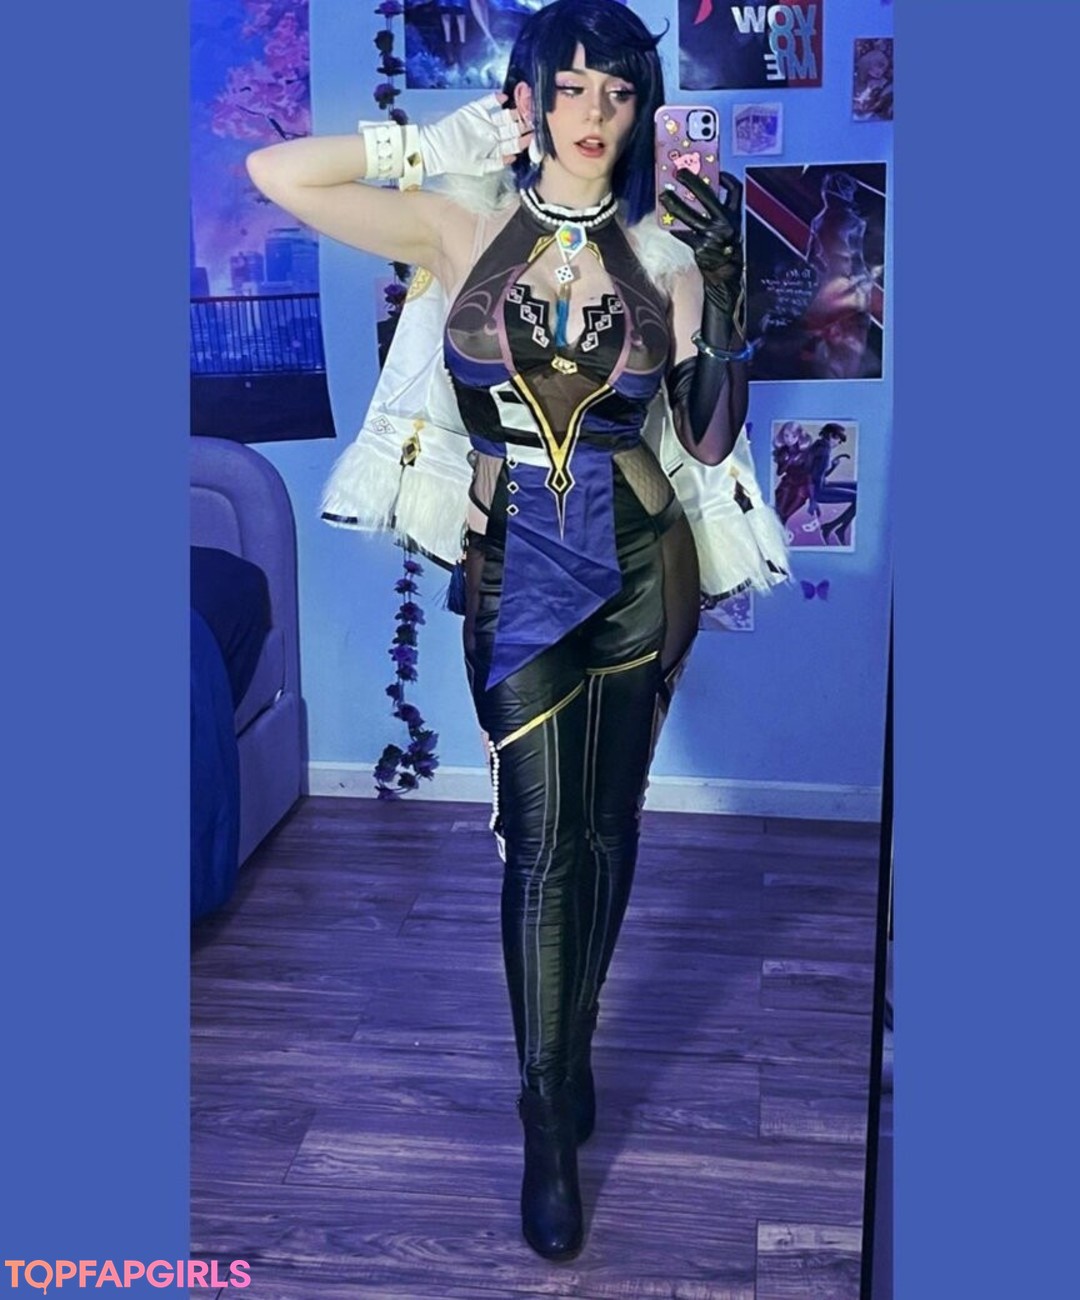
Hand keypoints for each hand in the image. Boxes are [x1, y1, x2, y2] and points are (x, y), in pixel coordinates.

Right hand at [418, 93, 530, 177]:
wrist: (436, 148)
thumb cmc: (456, 161)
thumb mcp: (478, 167)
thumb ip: (496, 163)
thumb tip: (513, 158)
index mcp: (496, 148)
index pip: (515, 142)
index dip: (525, 138)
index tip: (535, 134)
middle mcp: (493, 134)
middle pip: (513, 127)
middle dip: (524, 122)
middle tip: (535, 116)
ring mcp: (485, 120)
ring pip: (505, 114)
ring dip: (516, 110)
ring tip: (525, 104)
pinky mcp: (475, 109)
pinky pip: (488, 102)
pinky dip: (496, 99)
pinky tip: (504, 98)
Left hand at [659, 169, 744, 321]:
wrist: (726, 278)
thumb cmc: (726, 252)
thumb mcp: (731, 231)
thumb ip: (721, 215)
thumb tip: (700, 199)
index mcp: (735, 217)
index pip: (735, 191)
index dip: (726, 180)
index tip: (718, 172)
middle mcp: (725, 224)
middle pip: (708, 196)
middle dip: (692, 182)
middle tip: (680, 173)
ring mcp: (712, 235)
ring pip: (690, 214)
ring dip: (674, 204)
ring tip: (664, 196)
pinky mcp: (700, 248)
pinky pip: (683, 233)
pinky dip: (674, 227)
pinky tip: (666, 221)